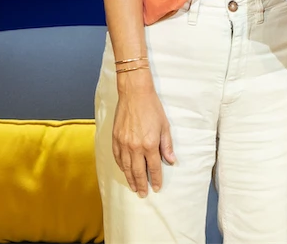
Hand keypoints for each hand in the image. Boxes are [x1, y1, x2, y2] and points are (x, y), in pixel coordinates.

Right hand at [112, 74, 175, 197]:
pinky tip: (124, 171)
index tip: (156, 187)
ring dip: (130, 179)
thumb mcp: (164, 126)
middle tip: (143, 194)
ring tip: (134, 188)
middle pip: (139, 171)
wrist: (134, 93)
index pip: (154, 167)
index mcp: (149, 144)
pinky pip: (117, 158)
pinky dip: (121, 167)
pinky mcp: (115, 139)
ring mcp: (123, 143)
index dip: (156, 179)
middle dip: (142, 184)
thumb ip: (167, 145)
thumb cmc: (152, 108)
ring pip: (126, 167)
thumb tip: (171, 161)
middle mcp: (135, 147)